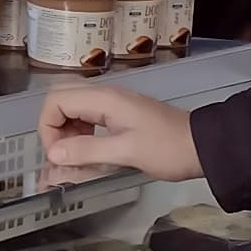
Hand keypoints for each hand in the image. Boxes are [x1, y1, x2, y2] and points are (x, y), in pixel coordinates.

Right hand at [39, 82, 200, 186]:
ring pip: (73, 107)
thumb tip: (53, 153)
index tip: (57, 154)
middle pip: (60, 98)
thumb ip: (87, 151)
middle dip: (53, 126)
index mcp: (104, 100)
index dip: (47, 127)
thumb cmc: (167, 149)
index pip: (56, 100)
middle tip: (62, 153)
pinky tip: (90, 150)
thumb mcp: (126, 152)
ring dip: (66, 130)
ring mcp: (113, 103)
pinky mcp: (120, 113)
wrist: (203, 146)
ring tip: (76, 155)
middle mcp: (105, 95)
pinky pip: (88, 116)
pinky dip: (80, 132)